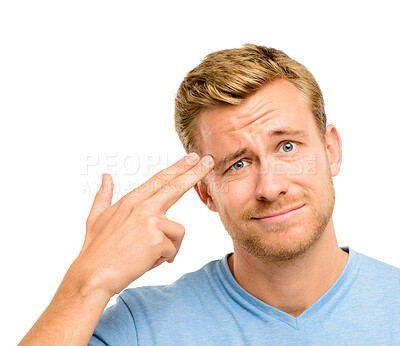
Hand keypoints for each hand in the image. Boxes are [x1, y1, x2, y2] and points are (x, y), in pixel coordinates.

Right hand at [74, 153, 213, 298]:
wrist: (93, 275)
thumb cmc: (95, 249)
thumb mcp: (95, 217)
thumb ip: (103, 195)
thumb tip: (105, 176)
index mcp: (131, 199)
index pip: (160, 179)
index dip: (178, 167)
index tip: (191, 158)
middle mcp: (142, 205)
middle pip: (176, 186)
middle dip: (195, 172)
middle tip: (209, 160)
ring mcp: (150, 221)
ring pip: (178, 230)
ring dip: (169, 246)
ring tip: (150, 255)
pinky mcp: (157, 239)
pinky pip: (173, 248)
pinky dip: (164, 258)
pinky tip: (147, 261)